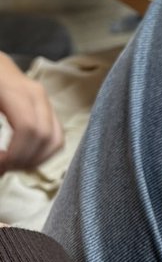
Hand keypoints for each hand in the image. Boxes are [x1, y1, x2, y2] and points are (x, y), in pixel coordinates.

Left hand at [0, 52, 63, 173]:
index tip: (0, 165)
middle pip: (44, 135)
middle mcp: (38, 96)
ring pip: (55, 138)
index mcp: (18, 92)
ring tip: (14, 166)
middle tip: (4, 169)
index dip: (14, 153)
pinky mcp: (47, 108)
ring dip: (36, 160)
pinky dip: (44, 153)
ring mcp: (45, 101)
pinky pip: (56, 135)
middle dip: (24, 160)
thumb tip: (0, 159)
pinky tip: (25, 159)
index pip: (28, 128)